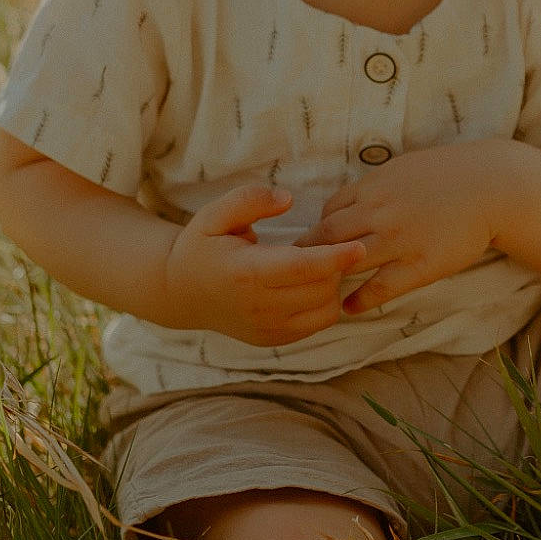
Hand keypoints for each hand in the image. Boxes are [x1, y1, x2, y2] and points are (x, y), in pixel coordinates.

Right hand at [160, 183, 368, 345]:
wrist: (180, 292)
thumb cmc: (202, 247)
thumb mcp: (215, 214)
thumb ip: (250, 199)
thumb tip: (287, 199)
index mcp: (245, 272)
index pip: (302, 268)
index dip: (335, 258)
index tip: (360, 247)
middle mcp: (258, 306)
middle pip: (320, 288)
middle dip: (335, 266)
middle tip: (328, 245)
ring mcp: (266, 328)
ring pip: (324, 310)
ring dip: (332, 286)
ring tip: (317, 265)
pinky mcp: (273, 340)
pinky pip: (316, 325)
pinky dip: (324, 304)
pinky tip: (311, 285)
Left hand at [293, 143, 511, 315]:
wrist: (492, 187)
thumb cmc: (450, 176)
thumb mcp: (404, 168)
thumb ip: (376, 186)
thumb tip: (353, 200)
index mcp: (374, 185)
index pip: (329, 211)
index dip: (319, 231)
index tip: (316, 247)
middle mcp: (379, 210)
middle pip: (327, 236)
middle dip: (310, 255)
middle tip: (299, 275)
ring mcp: (398, 238)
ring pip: (347, 261)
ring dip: (330, 278)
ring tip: (321, 294)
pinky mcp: (419, 264)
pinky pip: (379, 286)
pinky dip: (360, 300)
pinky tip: (350, 307)